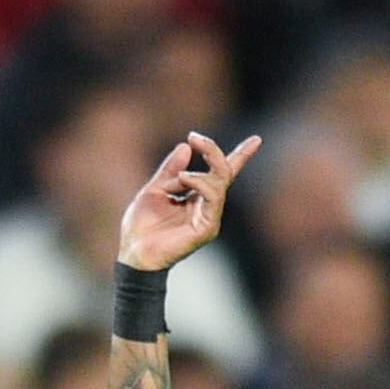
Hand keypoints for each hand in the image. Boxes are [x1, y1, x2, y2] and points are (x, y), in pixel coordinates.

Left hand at [120, 131, 260, 270]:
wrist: (133, 251)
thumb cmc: (141, 225)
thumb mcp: (154, 189)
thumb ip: (170, 170)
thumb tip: (186, 146)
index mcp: (196, 196)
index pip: (221, 173)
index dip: (240, 156)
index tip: (257, 140)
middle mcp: (207, 206)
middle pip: (223, 173)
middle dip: (212, 151)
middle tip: (195, 137)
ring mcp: (209, 217)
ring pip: (219, 183)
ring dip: (199, 172)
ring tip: (180, 176)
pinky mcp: (207, 229)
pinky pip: (212, 199)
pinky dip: (199, 183)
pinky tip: (184, 179)